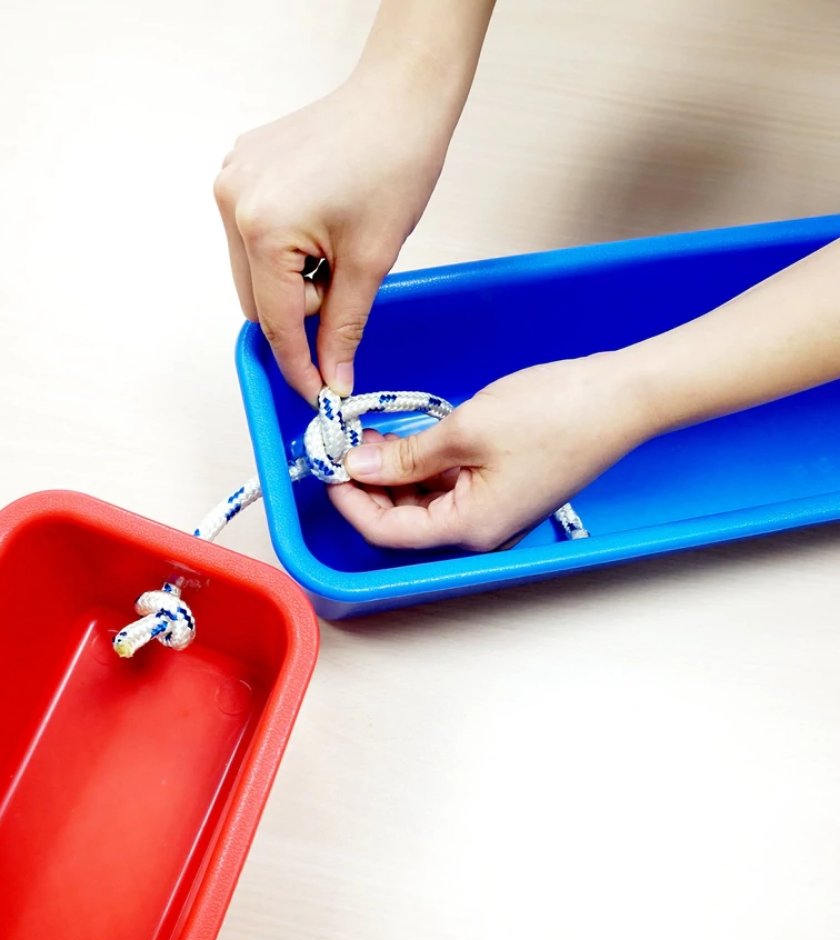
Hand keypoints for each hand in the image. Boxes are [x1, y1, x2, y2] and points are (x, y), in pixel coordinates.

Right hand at [214, 72, 451, 402]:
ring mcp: (231, 180)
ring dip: (293, 282)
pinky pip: (253, 237)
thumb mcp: (371, 260)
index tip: (318, 395)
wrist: (399, 96)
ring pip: (254, 273)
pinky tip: (320, 224)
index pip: (276, 322)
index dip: (299, 366)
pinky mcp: (239, 169)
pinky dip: (285, 250)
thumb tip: (332, 378)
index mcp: (263, 226)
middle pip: (257, 300)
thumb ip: (343, 328)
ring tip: (335, 246)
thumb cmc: (395, 162)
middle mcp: (233, 201)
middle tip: (345, 287)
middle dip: (301, 311)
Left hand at [329, 352, 652, 550]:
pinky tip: (405, 436)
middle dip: (368, 484)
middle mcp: (478, 528)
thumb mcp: (467, 430)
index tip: (328, 464)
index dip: (350, 500)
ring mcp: (491, 509)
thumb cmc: (556, 415)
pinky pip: (447, 484)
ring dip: (393, 471)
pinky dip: (421, 463)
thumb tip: (358, 465)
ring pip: (423, 500)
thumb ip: (407, 454)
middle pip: (403, 519)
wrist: (621, 397)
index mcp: (469, 526)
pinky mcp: (500, 486)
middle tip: (344, 443)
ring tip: (370, 433)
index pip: (387, 531)